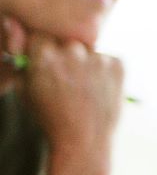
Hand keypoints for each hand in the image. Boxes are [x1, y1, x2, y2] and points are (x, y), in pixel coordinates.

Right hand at [11, 23, 122, 173]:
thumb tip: (20, 40)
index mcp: (44, 56)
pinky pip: (107, 59)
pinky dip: (103, 70)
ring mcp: (97, 57)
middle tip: (66, 76)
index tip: (45, 57)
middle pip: (66, 40)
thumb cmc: (50, 117)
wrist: (84, 140)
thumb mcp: (27, 90)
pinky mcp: (118, 64)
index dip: (42, 46)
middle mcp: (72, 52)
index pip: (41, 34)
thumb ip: (25, 64)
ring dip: (85, 62)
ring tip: (83, 89)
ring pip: (88, 51)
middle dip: (64, 53)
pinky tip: (97, 91)